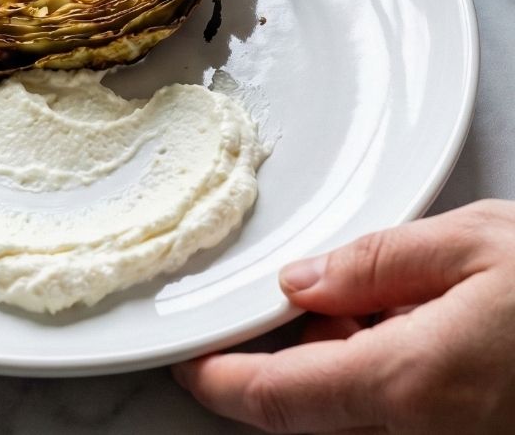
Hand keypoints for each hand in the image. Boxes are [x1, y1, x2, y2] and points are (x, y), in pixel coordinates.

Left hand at [174, 201, 514, 431]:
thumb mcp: (474, 245)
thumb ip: (377, 263)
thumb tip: (302, 280)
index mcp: (406, 381)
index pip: (277, 397)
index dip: (220, 380)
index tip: (186, 362)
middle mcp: (424, 434)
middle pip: (314, 408)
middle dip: (297, 352)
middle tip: (315, 290)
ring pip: (359, 414)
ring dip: (349, 362)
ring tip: (400, 299)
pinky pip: (403, 418)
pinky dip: (388, 375)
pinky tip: (427, 327)